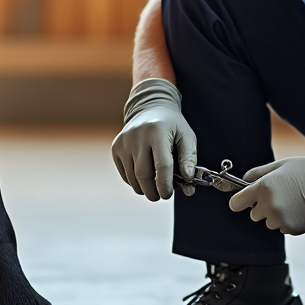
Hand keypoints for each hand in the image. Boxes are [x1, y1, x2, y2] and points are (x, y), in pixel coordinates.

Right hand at [111, 78, 196, 200]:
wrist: (149, 108)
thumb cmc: (171, 126)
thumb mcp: (186, 136)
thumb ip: (189, 158)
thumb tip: (188, 179)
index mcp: (157, 132)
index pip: (161, 165)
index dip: (165, 184)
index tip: (168, 194)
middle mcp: (137, 136)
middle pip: (143, 175)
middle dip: (153, 191)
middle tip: (161, 195)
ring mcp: (124, 142)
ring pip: (132, 178)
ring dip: (144, 188)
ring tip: (154, 186)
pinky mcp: (116, 147)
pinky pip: (125, 174)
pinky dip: (134, 181)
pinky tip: (144, 175)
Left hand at [227, 148, 304, 234]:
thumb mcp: (279, 166)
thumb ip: (257, 174)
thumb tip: (243, 181)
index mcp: (262, 188)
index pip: (236, 203)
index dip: (240, 201)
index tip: (244, 200)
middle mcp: (268, 206)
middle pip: (253, 214)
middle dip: (262, 207)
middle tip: (280, 195)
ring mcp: (280, 219)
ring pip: (269, 222)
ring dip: (276, 215)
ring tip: (293, 201)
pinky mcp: (292, 229)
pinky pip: (282, 227)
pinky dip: (288, 221)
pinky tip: (300, 209)